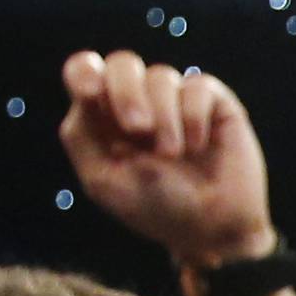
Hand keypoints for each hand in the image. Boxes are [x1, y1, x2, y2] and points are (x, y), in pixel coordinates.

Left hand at [58, 49, 276, 292]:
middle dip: (126, 92)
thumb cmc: (156, 210)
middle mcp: (141, 102)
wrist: (213, 231)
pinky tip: (198, 146)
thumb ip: (80, 136)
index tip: (91, 93)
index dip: (84, 71)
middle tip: (138, 128)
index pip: (85, 71)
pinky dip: (193, 117)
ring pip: (161, 76)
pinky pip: (198, 86)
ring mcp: (177, 100)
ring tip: (173, 155)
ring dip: (163, 118)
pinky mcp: (214, 103)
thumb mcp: (102, 181)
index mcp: (106, 118)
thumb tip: (88, 94)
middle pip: (122, 63)